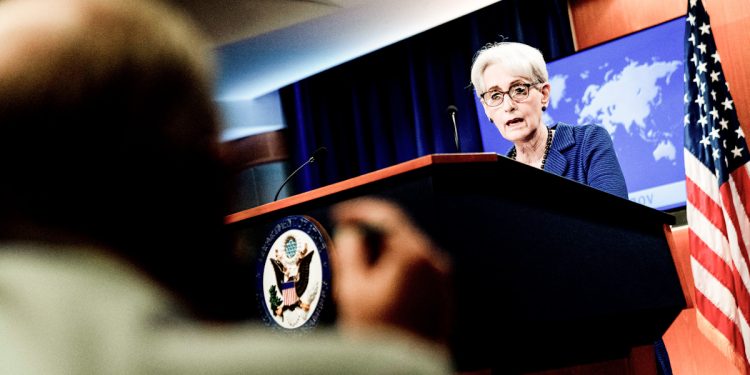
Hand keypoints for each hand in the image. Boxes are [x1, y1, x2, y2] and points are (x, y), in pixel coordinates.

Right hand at [330, 197, 452, 345]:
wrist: (402, 369)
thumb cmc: (380, 333)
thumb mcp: (352, 288)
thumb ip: (348, 251)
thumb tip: (349, 233)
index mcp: (413, 254)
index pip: (385, 216)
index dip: (359, 212)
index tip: (342, 216)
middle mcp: (433, 262)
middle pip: (397, 236)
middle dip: (369, 242)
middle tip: (345, 253)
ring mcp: (441, 280)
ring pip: (406, 256)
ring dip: (382, 260)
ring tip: (360, 285)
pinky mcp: (442, 296)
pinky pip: (417, 274)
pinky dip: (397, 276)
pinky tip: (379, 296)